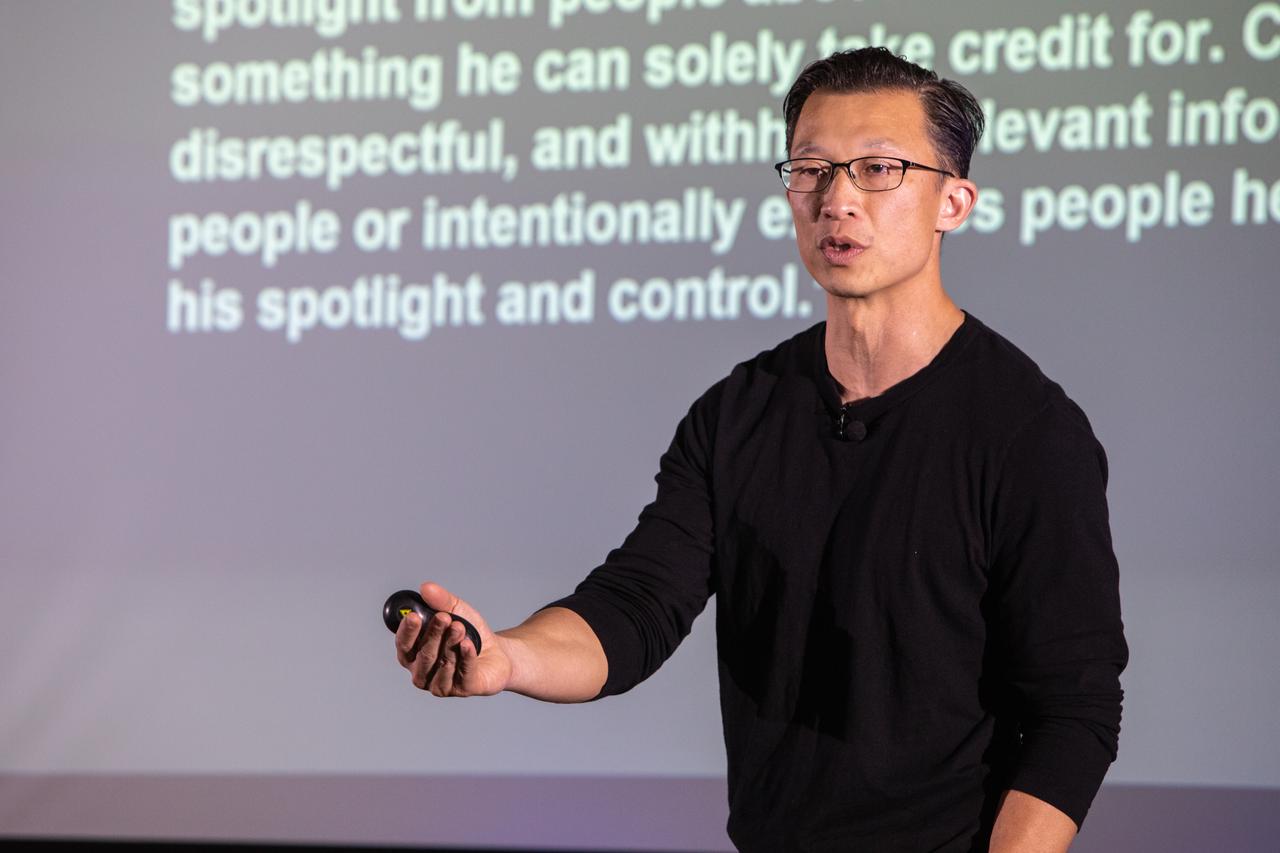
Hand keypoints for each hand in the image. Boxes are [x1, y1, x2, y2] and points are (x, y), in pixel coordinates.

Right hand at [395, 582, 511, 696]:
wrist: (497, 653)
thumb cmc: (470, 633)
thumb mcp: (457, 611)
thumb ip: (441, 601)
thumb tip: (425, 588)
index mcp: (413, 654)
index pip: (403, 645)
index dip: (407, 632)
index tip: (414, 616)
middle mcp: (422, 673)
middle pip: (424, 654)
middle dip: (434, 634)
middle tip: (444, 617)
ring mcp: (441, 684)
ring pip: (442, 663)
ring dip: (451, 644)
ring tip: (460, 627)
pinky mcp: (462, 689)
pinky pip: (462, 672)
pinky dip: (465, 657)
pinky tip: (468, 644)